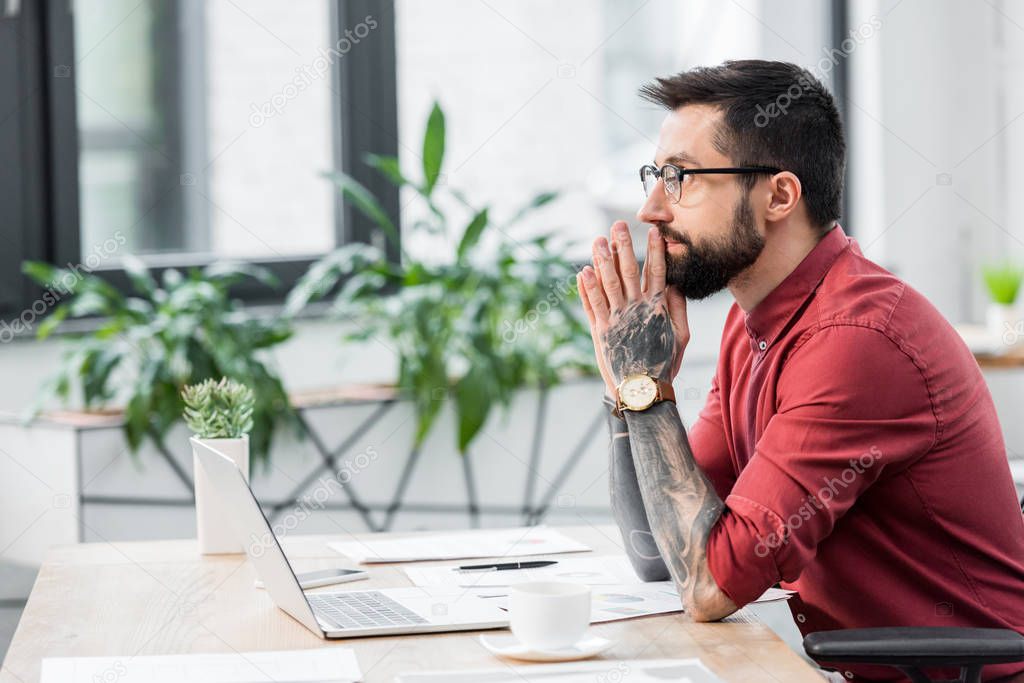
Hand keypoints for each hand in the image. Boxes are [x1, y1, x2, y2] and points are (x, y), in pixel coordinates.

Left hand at [578, 221, 688, 389]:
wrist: (642, 390)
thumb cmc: (664, 363)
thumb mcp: (680, 336)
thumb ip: (677, 308)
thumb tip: (674, 283)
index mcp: (657, 308)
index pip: (656, 272)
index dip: (654, 251)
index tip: (653, 231)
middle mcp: (636, 309)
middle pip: (628, 271)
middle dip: (623, 245)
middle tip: (617, 225)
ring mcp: (617, 319)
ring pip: (608, 283)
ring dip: (602, 260)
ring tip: (597, 241)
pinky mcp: (602, 330)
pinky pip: (593, 304)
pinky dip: (587, 288)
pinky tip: (582, 271)